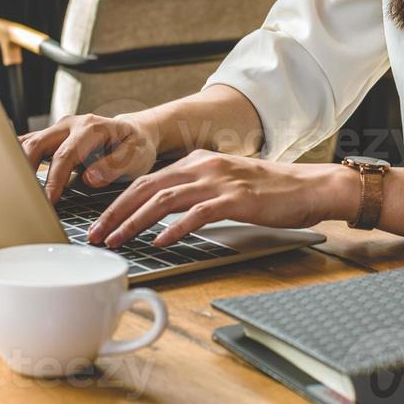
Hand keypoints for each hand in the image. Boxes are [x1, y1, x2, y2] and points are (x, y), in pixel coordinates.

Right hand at [18, 113, 160, 203]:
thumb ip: (114, 166)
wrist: (135, 133)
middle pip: (38, 144)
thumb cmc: (135, 147)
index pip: (65, 155)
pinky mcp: (53, 138)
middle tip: (21, 197)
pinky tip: (7, 174)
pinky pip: (29, 144)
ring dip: (17, 164)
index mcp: (92, 128)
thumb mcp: (136, 157)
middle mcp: (71, 124)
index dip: (54, 179)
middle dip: (26, 170)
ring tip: (9, 188)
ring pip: (29, 143)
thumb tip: (89, 178)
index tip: (48, 201)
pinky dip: (17, 158)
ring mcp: (59, 130)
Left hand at [86, 149, 359, 247]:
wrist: (308, 186)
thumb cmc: (268, 192)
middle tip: (94, 235)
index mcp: (196, 161)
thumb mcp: (224, 183)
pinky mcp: (235, 199)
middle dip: (115, 212)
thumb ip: (195, 192)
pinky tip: (160, 242)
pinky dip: (175, 227)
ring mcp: (218, 181)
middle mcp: (202, 166)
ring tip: (116, 241)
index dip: (117, 201)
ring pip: (164, 199)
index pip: (146, 179)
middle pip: (146, 187)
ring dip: (134, 222)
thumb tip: (162, 215)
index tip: (98, 222)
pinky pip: (197, 213)